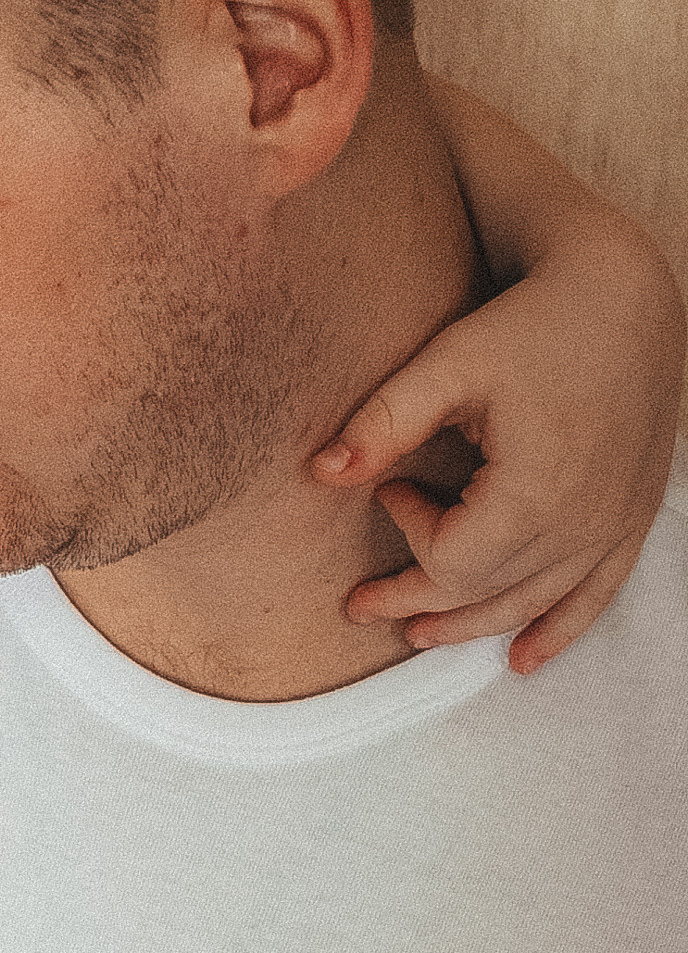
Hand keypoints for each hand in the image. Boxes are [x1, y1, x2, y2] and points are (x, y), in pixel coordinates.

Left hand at [311, 241, 683, 675]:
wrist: (623, 293)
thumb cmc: (531, 323)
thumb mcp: (449, 364)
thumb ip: (384, 423)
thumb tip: (317, 475)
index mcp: (537, 492)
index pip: (452, 560)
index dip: (409, 537)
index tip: (389, 491)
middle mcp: (584, 522)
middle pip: (487, 593)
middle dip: (418, 601)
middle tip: (359, 605)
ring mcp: (615, 526)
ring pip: (535, 604)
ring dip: (472, 627)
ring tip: (417, 635)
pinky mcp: (634, 517)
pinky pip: (596, 595)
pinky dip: (557, 630)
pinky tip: (523, 659)